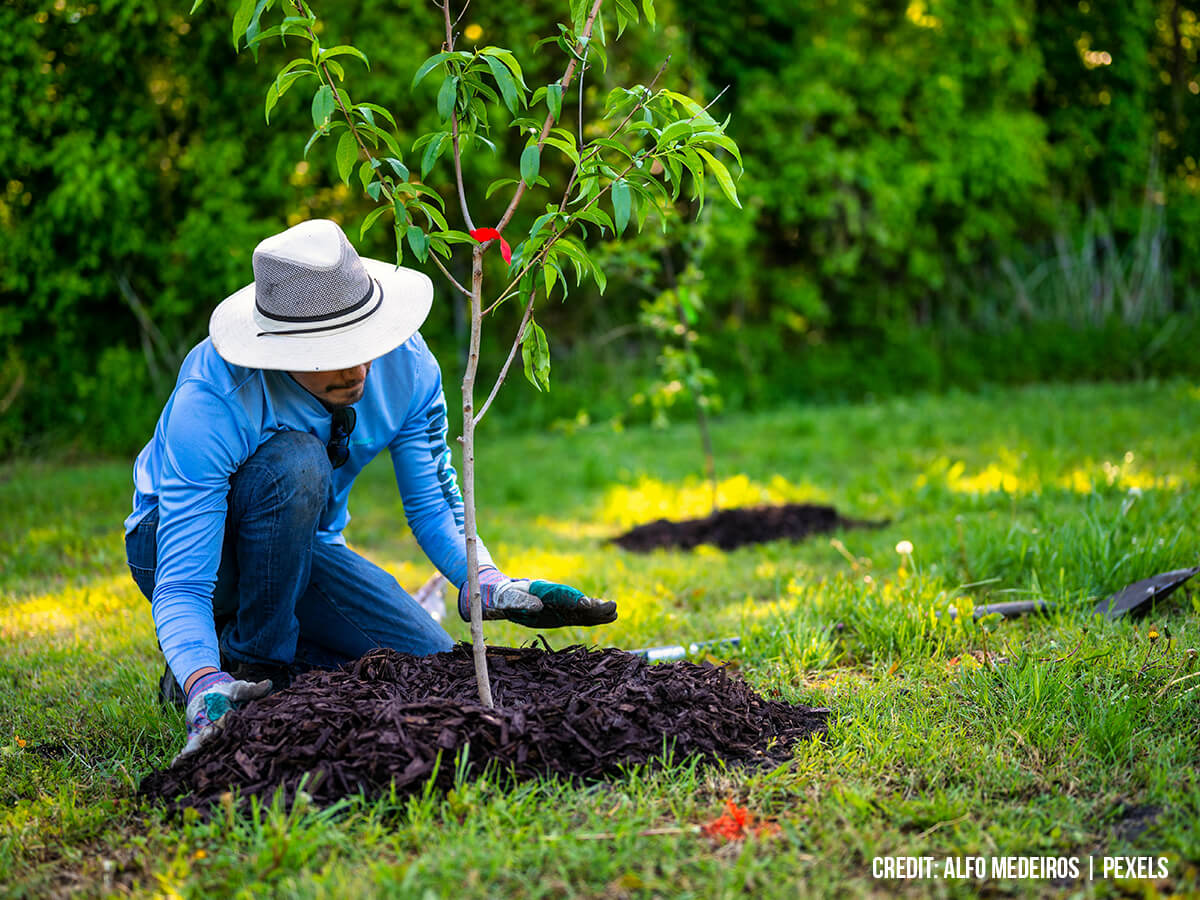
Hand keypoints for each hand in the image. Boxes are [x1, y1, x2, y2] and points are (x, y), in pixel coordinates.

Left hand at [174, 671, 271, 761]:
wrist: (208, 692)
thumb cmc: (228, 692)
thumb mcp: (239, 689)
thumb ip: (252, 690)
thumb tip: (268, 684)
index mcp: (236, 724)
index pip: (236, 728)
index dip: (231, 724)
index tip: (227, 715)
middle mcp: (224, 734)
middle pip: (220, 740)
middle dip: (213, 738)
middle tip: (209, 733)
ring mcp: (210, 737)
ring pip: (205, 746)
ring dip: (197, 750)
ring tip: (186, 756)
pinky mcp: (196, 738)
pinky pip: (191, 749)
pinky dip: (184, 757)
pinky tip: (176, 764)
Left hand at [458, 568, 616, 627]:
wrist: (503, 594)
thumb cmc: (503, 596)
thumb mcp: (507, 598)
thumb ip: (520, 601)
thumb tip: (537, 606)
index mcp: (541, 590)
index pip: (560, 594)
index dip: (573, 598)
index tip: (585, 603)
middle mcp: (554, 596)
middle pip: (576, 600)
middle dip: (593, 604)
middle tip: (611, 607)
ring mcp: (559, 605)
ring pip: (581, 608)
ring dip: (597, 611)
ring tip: (614, 612)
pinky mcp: (561, 613)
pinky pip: (579, 616)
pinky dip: (593, 617)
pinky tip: (607, 617)